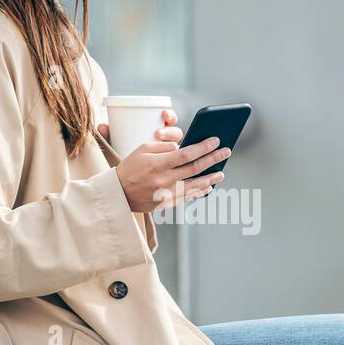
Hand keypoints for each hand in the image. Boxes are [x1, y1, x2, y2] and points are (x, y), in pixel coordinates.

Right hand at [114, 108, 229, 212]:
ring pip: (195, 185)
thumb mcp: (141, 150)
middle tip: (226, 152)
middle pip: (195, 168)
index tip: (216, 141)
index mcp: (157, 164)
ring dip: (211, 178)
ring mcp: (166, 193)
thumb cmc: (129, 168)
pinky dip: (200, 192)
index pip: (187, 154)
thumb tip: (181, 147)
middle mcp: (164, 179)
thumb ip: (162, 147)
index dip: (204, 147)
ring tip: (222, 173)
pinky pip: (188, 197)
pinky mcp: (166, 203)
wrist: (118, 193)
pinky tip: (208, 186)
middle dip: (213, 159)